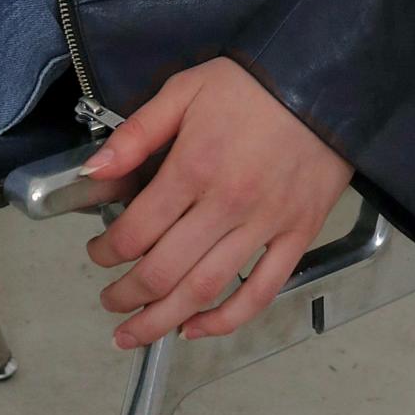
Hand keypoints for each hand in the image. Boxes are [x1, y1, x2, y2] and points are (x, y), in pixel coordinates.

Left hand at [81, 55, 354, 349]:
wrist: (322, 81)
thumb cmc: (251, 85)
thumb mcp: (184, 90)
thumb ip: (136, 133)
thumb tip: (92, 172)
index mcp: (193, 167)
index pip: (136, 231)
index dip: (107, 251)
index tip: (97, 254)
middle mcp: (226, 205)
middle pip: (164, 271)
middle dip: (126, 296)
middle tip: (109, 301)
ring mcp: (265, 226)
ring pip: (205, 291)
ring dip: (162, 320)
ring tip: (135, 333)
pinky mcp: (297, 237)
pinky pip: (261, 292)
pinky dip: (225, 320)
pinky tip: (195, 329)